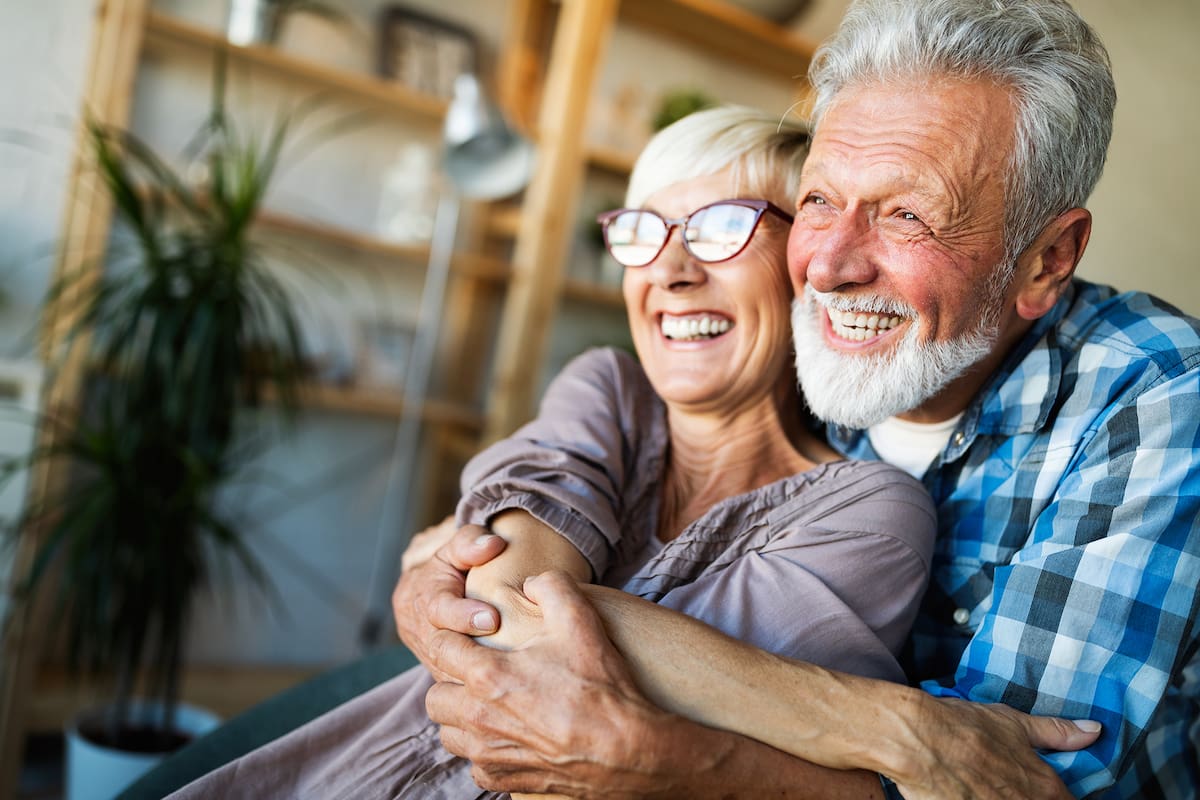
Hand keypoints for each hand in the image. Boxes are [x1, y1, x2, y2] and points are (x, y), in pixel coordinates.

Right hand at [391, 523, 506, 679]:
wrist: (430, 597)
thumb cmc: (451, 569)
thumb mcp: (456, 550)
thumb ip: (470, 543)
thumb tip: (493, 544)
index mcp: (421, 599)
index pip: (437, 609)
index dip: (463, 615)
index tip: (492, 618)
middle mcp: (422, 633)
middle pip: (444, 649)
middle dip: (474, 651)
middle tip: (507, 650)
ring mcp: (431, 659)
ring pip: (452, 676)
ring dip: (479, 677)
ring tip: (513, 675)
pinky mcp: (445, 677)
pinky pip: (462, 690)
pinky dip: (481, 691)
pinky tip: (508, 690)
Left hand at [425, 571, 677, 797]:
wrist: (627, 750)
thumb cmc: (601, 686)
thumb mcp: (580, 620)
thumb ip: (550, 586)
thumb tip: (531, 582)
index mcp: (488, 676)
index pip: (441, 647)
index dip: (452, 634)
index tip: (470, 634)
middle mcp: (478, 718)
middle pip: (435, 695)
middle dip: (450, 679)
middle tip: (478, 671)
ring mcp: (488, 753)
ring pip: (449, 733)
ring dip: (461, 717)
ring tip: (489, 704)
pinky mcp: (503, 780)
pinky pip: (474, 765)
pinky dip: (484, 751)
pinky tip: (508, 736)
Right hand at [889, 695, 1100, 799]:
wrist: (915, 739)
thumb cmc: (962, 726)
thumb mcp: (1012, 722)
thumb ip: (1056, 732)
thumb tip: (1094, 731)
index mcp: (1045, 787)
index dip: (1060, 796)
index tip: (1049, 789)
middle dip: (1031, 796)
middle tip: (1006, 783)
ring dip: (1003, 798)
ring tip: (987, 787)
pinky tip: (971, 794)